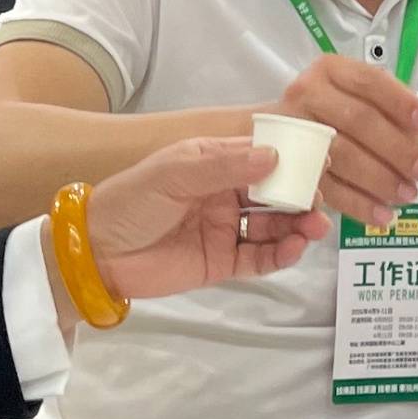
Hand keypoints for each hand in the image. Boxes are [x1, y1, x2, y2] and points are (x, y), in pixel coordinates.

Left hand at [79, 131, 330, 302]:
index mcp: (212, 163)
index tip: (320, 160)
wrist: (95, 253)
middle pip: (273, 193)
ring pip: (273, 226)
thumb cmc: (131, 201)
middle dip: (300, 195)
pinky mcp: (222, 263)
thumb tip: (275, 157)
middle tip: (322, 200)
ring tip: (316, 226)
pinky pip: (260, 258)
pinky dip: (281, 254)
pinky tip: (295, 247)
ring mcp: (225, 229)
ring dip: (298, 225)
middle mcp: (224, 194)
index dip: (290, 158)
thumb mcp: (173, 173)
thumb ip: (224, 165)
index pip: (260, 155)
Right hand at [269, 53, 417, 224]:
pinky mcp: (292, 168)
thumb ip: (383, 106)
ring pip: (343, 155)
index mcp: (330, 71)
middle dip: (396, 147)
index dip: (400, 102)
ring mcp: (296, 131)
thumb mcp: (353, 94)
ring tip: (407, 193)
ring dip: (380, 178)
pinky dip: (359, 204)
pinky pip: (329, 188)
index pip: (369, 81)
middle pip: (358, 120)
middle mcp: (308, 95)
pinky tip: (382, 214)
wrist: (279, 130)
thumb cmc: (331, 111)